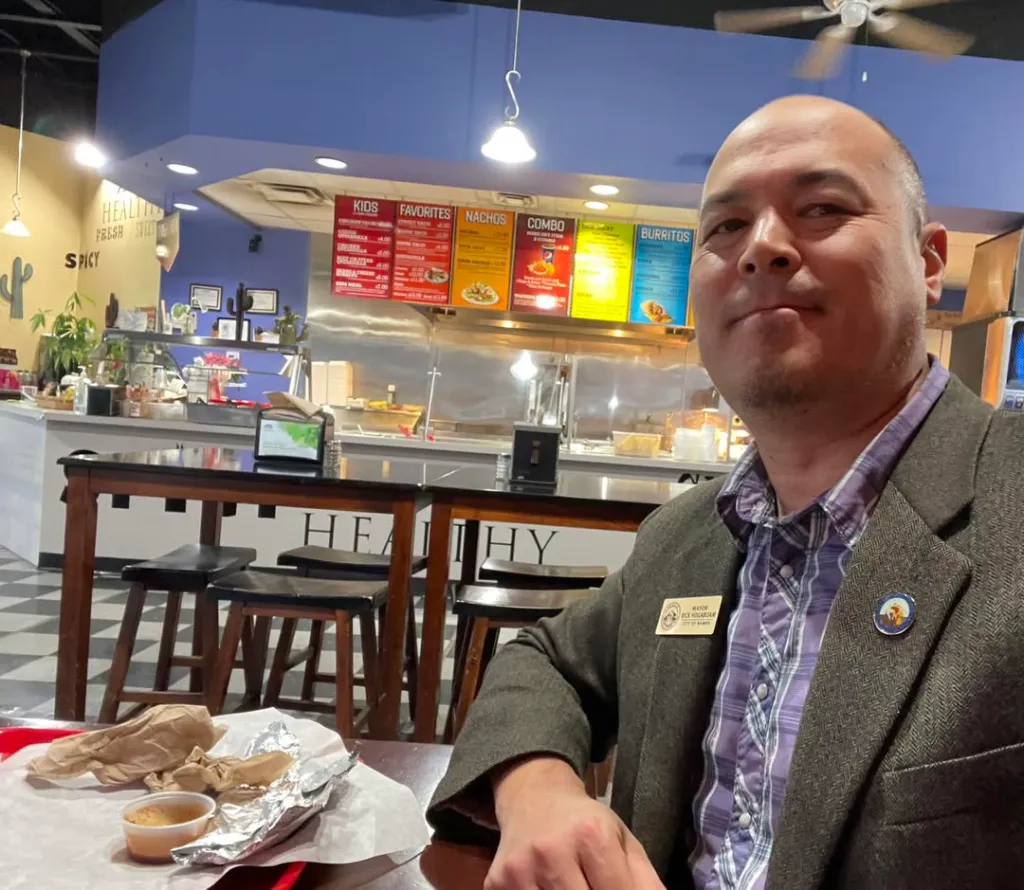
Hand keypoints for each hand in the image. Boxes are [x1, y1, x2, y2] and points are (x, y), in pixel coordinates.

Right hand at [485, 756, 665, 889]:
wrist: (532, 797)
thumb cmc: (584, 823)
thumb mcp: (622, 840)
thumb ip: (645, 881)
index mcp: (591, 835)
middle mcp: (552, 850)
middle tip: (595, 889)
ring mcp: (520, 869)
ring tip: (576, 886)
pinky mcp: (497, 882)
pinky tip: (549, 888)